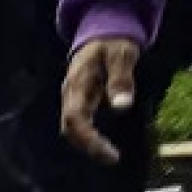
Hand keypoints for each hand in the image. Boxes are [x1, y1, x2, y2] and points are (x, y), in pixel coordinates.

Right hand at [61, 36, 140, 164]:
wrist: (101, 33)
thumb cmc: (112, 43)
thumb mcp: (121, 55)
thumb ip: (121, 79)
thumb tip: (122, 108)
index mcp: (78, 84)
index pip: (75, 118)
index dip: (88, 138)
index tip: (109, 152)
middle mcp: (70, 94)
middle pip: (69, 128)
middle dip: (88, 146)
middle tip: (112, 158)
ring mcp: (72, 98)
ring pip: (72, 128)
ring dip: (87, 144)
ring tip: (109, 155)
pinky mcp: (78, 101)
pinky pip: (78, 124)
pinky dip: (89, 137)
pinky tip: (103, 144)